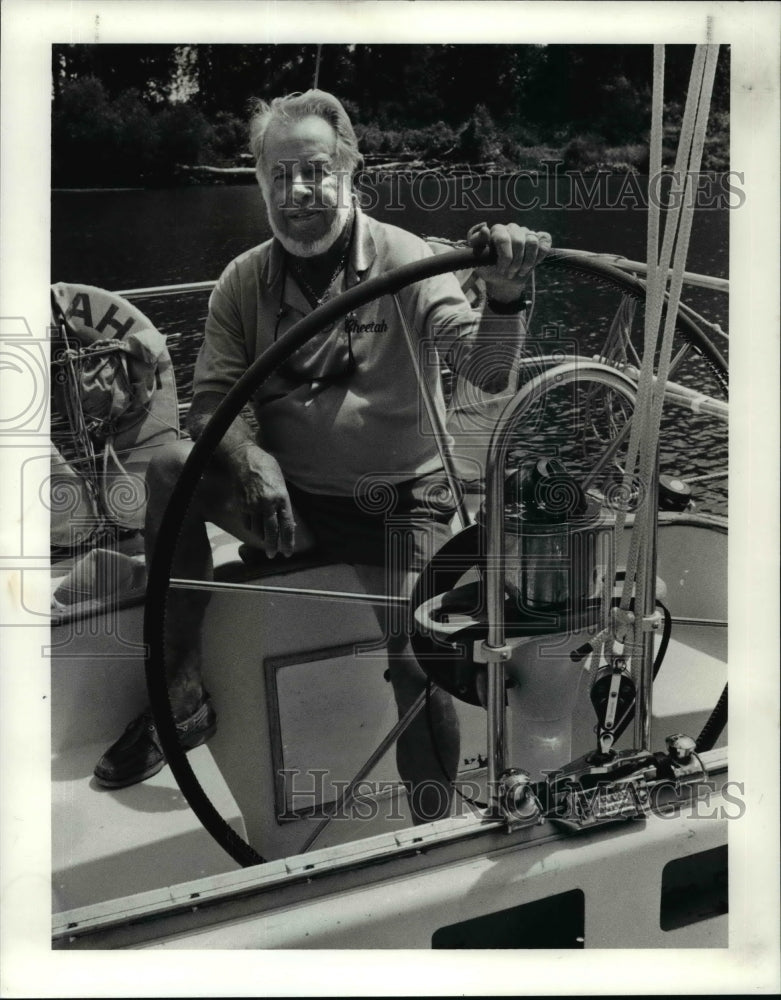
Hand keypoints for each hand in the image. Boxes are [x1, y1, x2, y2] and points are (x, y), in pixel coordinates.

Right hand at [230, 443, 294, 557]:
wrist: (244, 459)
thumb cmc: (267, 467)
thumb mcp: (281, 483)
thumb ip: (284, 502)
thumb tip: (287, 521)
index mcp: (281, 497)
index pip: (286, 524)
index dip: (288, 540)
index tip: (288, 552)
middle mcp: (267, 504)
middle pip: (271, 531)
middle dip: (273, 546)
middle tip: (272, 555)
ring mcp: (253, 505)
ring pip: (257, 530)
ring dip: (262, 538)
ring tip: (265, 541)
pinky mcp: (241, 505)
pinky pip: (247, 523)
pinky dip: (251, 529)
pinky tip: (255, 530)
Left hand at [467, 222, 551, 302]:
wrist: (504, 280)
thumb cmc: (490, 269)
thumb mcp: (478, 259)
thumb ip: (477, 243)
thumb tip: (485, 229)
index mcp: (497, 231)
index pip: (503, 238)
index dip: (505, 257)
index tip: (501, 270)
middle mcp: (512, 228)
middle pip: (519, 241)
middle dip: (515, 262)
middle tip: (510, 274)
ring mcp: (526, 232)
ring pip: (533, 242)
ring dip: (527, 262)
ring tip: (520, 272)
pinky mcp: (539, 238)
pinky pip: (545, 241)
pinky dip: (540, 255)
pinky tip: (534, 263)